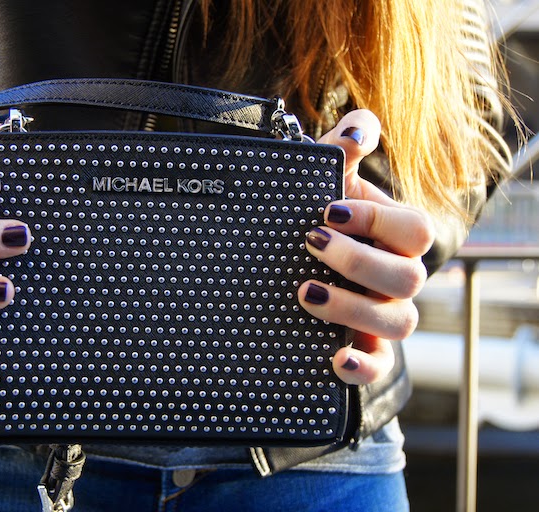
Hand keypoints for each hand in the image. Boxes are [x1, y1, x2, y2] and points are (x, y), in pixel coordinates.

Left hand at [299, 110, 433, 384]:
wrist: (295, 267)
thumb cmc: (318, 219)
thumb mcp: (325, 182)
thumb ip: (341, 149)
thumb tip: (359, 131)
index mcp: (396, 237)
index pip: (413, 229)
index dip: (376, 220)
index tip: (328, 210)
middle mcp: (399, 277)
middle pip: (409, 277)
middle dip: (359, 261)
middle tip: (311, 244)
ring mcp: (386, 315)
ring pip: (400, 322)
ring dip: (353, 307)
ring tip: (305, 293)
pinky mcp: (367, 349)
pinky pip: (381, 366)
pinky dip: (362, 366)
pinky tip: (334, 357)